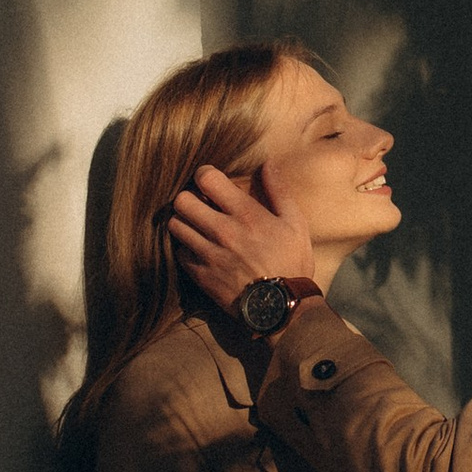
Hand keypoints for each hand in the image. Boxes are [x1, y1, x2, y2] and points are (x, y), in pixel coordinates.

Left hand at [168, 161, 314, 313]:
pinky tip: (198, 247)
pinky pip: (178, 252)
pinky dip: (185, 247)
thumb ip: (279, 190)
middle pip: (182, 200)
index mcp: (245, 214)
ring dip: (184, 221)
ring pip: (175, 225)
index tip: (211, 181)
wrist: (282, 308)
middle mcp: (222, 231)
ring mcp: (208, 254)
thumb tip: (268, 163)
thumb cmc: (292, 262)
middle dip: (189, 198)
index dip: (205, 174)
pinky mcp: (200, 275)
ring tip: (196, 225)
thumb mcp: (295, 223)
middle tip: (200, 204)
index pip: (207, 179)